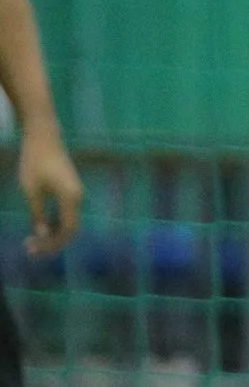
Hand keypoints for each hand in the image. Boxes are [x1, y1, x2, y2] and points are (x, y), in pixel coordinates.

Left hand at [17, 129, 81, 257]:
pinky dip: (54, 223)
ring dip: (52, 233)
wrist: (43, 137)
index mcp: (71, 198)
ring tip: (33, 241)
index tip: (34, 250)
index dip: (53, 243)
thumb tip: (43, 235)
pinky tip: (40, 227)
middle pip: (70, 229)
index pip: (68, 230)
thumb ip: (37, 214)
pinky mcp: (70, 190)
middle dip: (52, 242)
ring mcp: (76, 194)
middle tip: (31, 249)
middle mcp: (78, 199)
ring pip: (68, 222)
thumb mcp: (31, 189)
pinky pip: (66, 213)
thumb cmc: (35, 160)